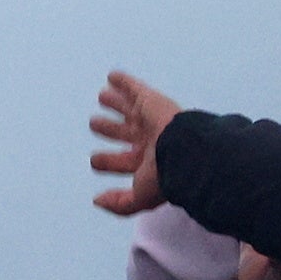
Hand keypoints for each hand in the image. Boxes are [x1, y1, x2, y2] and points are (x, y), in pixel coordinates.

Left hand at [88, 71, 184, 215]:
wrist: (185, 150)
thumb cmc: (166, 176)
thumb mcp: (142, 197)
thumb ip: (121, 203)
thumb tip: (97, 200)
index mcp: (148, 162)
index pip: (124, 161)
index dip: (108, 161)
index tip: (95, 160)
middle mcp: (149, 139)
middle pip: (125, 132)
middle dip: (110, 129)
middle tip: (95, 123)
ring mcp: (150, 119)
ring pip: (129, 109)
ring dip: (115, 102)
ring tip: (103, 96)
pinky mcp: (151, 101)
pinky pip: (135, 88)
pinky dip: (123, 81)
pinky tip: (112, 76)